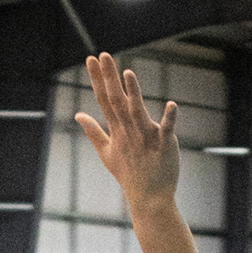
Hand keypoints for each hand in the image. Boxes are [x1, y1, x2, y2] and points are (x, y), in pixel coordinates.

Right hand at [73, 52, 178, 214]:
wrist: (148, 197)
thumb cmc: (128, 174)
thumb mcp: (106, 152)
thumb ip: (93, 131)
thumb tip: (78, 115)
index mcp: (116, 129)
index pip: (104, 99)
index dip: (97, 78)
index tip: (91, 59)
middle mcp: (128, 130)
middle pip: (116, 100)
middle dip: (109, 78)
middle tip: (103, 55)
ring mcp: (146, 137)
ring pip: (137, 111)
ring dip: (133, 93)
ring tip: (128, 73)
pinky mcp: (163, 144)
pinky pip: (166, 129)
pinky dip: (169, 118)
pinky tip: (172, 105)